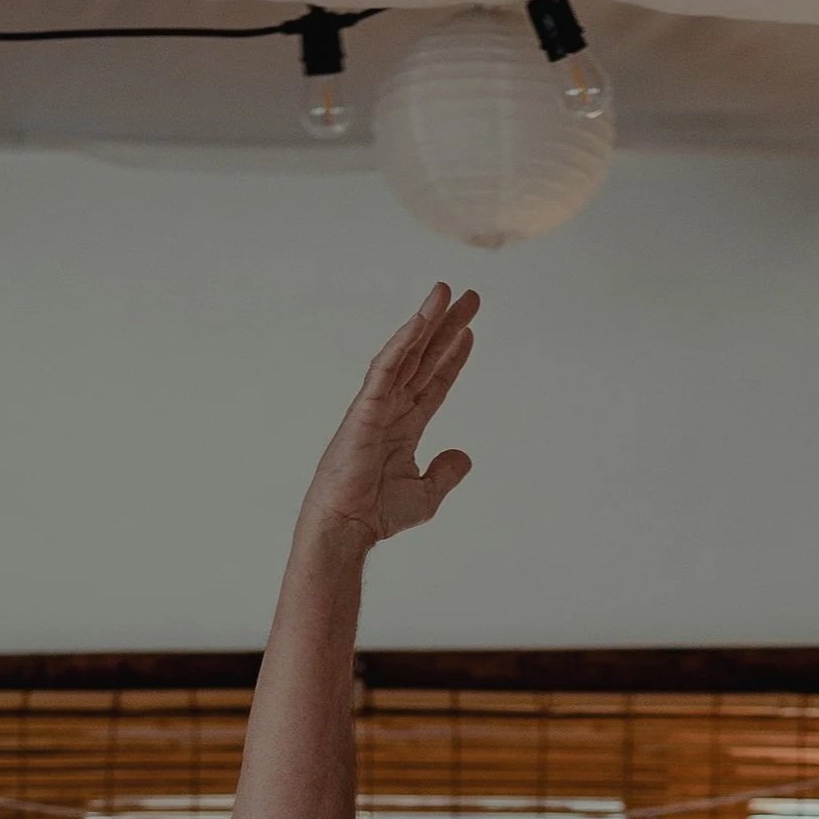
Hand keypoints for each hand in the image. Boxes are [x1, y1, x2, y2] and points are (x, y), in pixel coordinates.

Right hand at [299, 285, 478, 549]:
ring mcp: (378, 404)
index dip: (453, 358)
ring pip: (407, 353)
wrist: (348, 527)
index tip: (469, 333)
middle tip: (469, 296)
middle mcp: (392, 409)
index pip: (434, 383)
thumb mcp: (427, 495)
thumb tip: (464, 456)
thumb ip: (446, 473)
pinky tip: (420, 320)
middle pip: (425, 358)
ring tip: (446, 291)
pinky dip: (403, 342)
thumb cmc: (377, 514)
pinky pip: (386, 367)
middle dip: (446, 327)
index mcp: (405, 427)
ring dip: (426, 321)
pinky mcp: (365, 406)